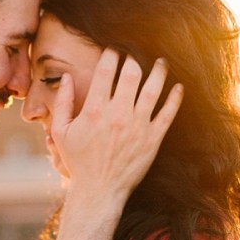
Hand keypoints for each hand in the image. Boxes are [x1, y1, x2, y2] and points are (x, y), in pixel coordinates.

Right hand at [55, 51, 182, 198]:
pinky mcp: (153, 138)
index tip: (113, 50)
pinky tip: (178, 87)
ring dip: (159, 70)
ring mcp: (138, 125)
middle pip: (132, 73)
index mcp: (94, 110)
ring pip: (154, 88)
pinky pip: (169, 112)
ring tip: (161, 63)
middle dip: (134, 58)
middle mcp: (118, 114)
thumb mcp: (60, 132)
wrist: (99, 190)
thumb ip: (62, 103)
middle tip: (136, 54)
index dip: (111, 54)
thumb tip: (67, 77)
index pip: (106, 71)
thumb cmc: (78, 161)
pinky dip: (176, 97)